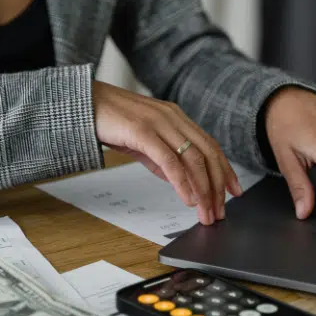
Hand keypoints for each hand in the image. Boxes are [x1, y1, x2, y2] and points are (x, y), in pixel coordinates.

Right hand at [92, 81, 241, 224]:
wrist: (81, 103)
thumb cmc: (110, 120)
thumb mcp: (143, 141)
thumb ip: (161, 158)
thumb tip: (179, 180)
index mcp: (176, 118)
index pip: (210, 145)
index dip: (225, 169)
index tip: (234, 190)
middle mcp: (173, 118)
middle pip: (207, 153)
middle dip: (218, 185)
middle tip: (221, 210)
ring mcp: (159, 123)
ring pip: (193, 158)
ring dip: (203, 189)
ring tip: (206, 212)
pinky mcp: (143, 132)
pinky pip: (170, 161)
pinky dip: (182, 182)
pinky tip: (187, 199)